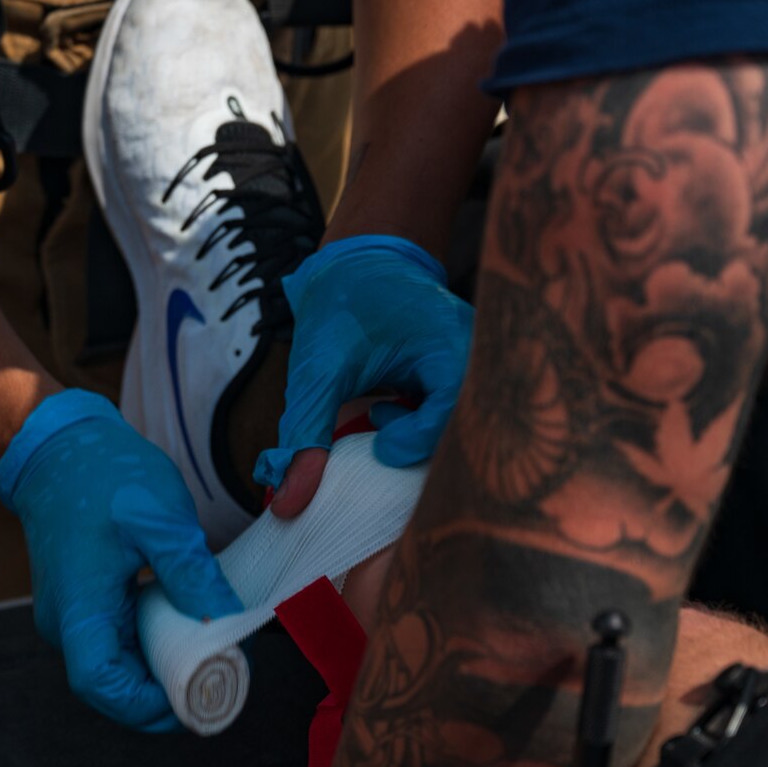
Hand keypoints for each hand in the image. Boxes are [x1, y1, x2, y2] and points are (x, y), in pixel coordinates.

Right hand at [0, 390, 241, 729]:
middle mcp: (66, 621)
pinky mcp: (82, 601)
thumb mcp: (158, 517)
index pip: (101, 684)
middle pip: (111, 684)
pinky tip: (187, 629)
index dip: (146, 705)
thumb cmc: (103, 474)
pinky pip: (115, 639)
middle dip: (163, 693)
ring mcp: (71, 613)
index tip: (196, 699)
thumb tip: (227, 618)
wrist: (59, 445)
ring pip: (115, 664)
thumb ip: (190, 571)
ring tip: (210, 656)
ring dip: (159, 669)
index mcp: (79, 607)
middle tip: (218, 680)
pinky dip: (151, 644)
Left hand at [253, 236, 471, 516]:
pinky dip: (421, 428)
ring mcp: (476, 367)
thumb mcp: (316, 371)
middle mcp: (479, 357)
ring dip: (420, 437)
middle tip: (379, 441)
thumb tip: (288, 503)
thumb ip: (304, 435)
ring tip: (381, 413)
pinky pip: (456, 421)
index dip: (416, 441)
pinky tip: (389, 409)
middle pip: (469, 431)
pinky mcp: (464, 378)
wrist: (356, 263)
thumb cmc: (339, 307)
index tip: (378, 444)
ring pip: (464, 431)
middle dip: (421, 448)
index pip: (456, 414)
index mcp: (452, 344)